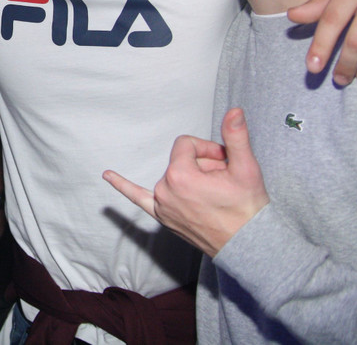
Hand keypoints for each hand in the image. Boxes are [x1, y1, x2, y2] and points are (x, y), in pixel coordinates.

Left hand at [103, 108, 268, 257]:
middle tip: (224, 181)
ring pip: (173, 175)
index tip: (224, 161)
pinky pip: (138, 198)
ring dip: (191, 177)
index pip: (186, 144)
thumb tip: (234, 110)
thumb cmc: (248, 208)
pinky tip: (107, 175)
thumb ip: (235, 136)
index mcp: (179, 176)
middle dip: (202, 164)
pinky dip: (123, 186)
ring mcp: (161, 205)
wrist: (248, 245)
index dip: (207, 148)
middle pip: (180, 160)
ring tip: (214, 193)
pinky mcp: (162, 217)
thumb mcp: (246, 168)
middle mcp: (164, 190)